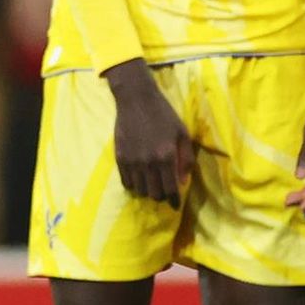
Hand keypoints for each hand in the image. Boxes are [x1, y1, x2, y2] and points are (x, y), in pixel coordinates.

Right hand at [106, 59, 193, 205]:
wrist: (136, 99)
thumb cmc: (164, 114)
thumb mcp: (182, 133)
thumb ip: (185, 159)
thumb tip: (182, 182)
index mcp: (166, 156)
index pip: (170, 189)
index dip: (174, 201)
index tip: (175, 205)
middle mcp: (148, 162)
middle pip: (154, 194)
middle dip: (161, 196)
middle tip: (164, 190)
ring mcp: (132, 161)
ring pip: (140, 190)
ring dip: (147, 191)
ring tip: (151, 184)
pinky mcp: (119, 158)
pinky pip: (126, 182)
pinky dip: (134, 184)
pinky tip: (139, 178)